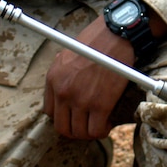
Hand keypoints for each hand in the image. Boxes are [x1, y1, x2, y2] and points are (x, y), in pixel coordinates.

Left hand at [43, 18, 131, 138]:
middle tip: (87, 126)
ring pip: (79, 132)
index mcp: (53, 79)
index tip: (74, 115)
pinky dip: (102, 131)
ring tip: (99, 125)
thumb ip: (63, 73)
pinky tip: (108, 123)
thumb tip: (68, 85)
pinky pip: (97, 130)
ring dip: (89, 132)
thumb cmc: (96, 40)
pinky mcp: (101, 104)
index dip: (63, 117)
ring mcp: (81, 100)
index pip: (50, 112)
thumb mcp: (69, 53)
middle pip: (62, 126)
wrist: (116, 34)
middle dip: (74, 130)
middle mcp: (63, 92)